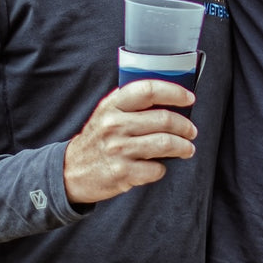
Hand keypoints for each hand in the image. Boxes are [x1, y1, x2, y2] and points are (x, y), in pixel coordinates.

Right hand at [62, 81, 197, 203]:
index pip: (149, 90)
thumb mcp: (107, 113)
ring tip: (187, 148)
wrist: (71, 171)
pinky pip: (157, 169)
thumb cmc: (98, 139)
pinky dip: (162, 168)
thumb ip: (131, 103)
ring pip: (166, 144)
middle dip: (185, 126)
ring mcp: (118, 149)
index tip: (189, 98)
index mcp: (112, 105)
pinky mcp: (122, 172)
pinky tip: (158, 166)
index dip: (174, 92)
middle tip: (191, 131)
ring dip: (184, 147)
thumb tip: (171, 98)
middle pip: (164, 119)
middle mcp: (114, 125)